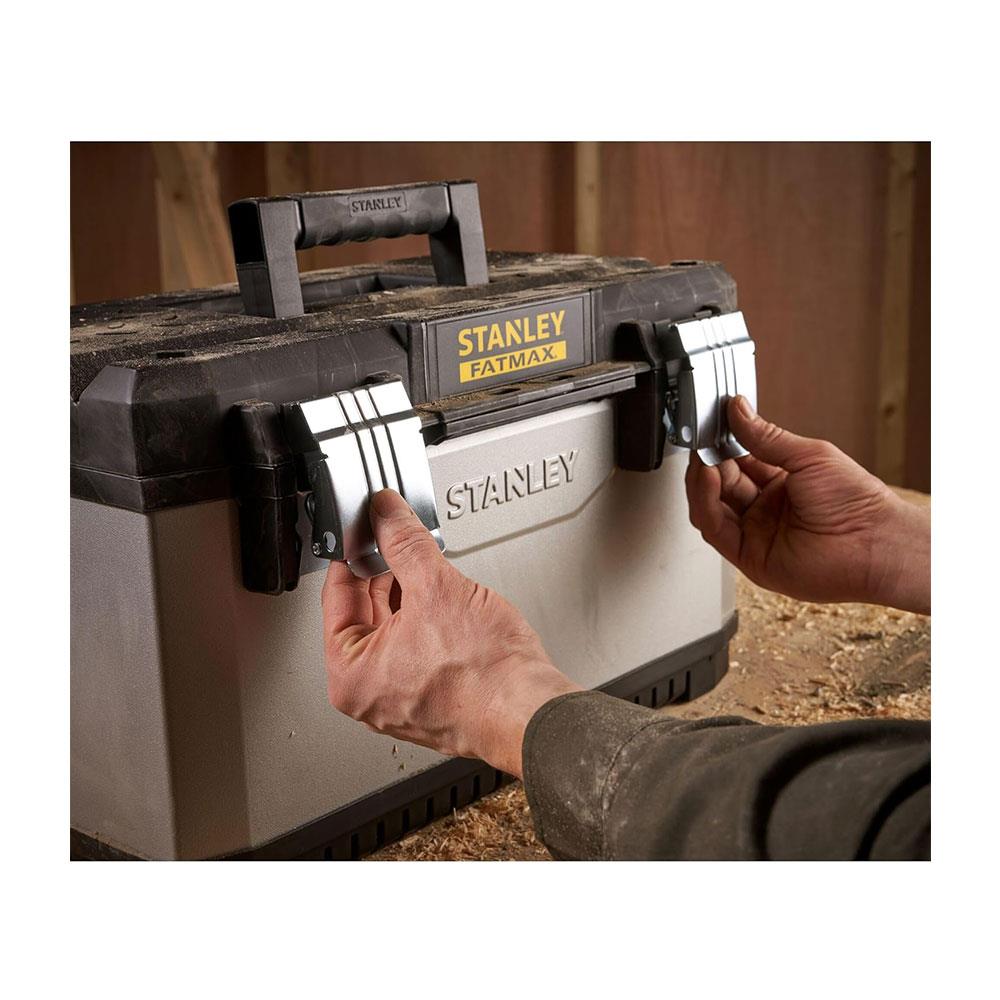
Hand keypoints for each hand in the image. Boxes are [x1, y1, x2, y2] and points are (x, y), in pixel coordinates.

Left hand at [322, 489, 579, 777]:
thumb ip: (404, 541)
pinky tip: (444, 597)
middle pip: (364, 613)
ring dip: (407, 593)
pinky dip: (425, 619)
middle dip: (383, 571)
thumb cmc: (486, 675)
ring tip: (425, 564)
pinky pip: (414, 648)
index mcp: (350, 674)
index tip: (365, 528)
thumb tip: (386, 514)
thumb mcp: (436, 586)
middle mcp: (369, 693)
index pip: (336, 596)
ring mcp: (399, 699)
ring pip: (392, 630)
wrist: (532, 711)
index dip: (353, 552)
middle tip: (396, 536)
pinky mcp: (430, 698)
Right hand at [686, 396, 929, 613]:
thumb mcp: (808, 455)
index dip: (721, 445)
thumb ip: (766, 436)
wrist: (874, 543)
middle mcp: (765, 509)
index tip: (710, 425)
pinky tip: (709, 480)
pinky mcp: (750, 557)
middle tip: (702, 441)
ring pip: (711, 507)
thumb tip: (738, 410)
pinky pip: (716, 530)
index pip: (738, 461)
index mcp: (781, 483)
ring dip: (702, 482)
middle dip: (708, 461)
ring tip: (703, 460)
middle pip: (720, 484)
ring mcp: (756, 533)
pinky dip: (706, 504)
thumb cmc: (857, 503)